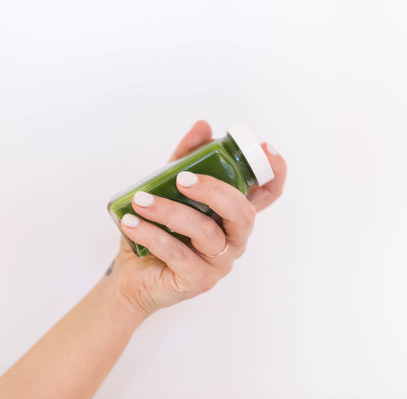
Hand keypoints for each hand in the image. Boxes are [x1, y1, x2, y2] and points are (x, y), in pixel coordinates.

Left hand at [108, 121, 286, 320]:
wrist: (131, 277)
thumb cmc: (156, 232)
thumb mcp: (167, 190)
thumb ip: (184, 159)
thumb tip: (203, 126)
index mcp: (233, 215)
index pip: (269, 194)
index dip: (275, 171)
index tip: (264, 147)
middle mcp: (234, 238)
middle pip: (244, 213)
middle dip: (215, 191)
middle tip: (183, 179)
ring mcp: (220, 262)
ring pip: (206, 232)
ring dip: (171, 211)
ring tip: (140, 200)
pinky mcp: (199, 280)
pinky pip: (178, 253)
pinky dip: (152, 234)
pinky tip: (132, 223)